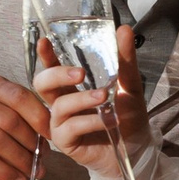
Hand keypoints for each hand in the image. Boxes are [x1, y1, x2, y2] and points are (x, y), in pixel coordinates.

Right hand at [0, 72, 49, 179]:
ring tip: (33, 171)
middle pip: (10, 120)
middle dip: (30, 143)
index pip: (20, 97)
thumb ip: (29, 117)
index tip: (51, 134)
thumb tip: (52, 133)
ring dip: (20, 160)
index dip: (39, 117)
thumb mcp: (11, 114)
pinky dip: (6, 173)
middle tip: (42, 158)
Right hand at [40, 25, 147, 179]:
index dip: (46, 55)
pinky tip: (107, 120)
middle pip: (42, 84)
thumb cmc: (128, 117)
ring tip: (104, 98)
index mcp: (71, 87)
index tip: (45, 41)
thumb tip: (124, 30)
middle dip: (56, 74)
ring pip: (58, 106)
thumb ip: (124, 59)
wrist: (136, 149)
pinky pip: (70, 127)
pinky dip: (89, 121)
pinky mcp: (65, 142)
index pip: (52, 67)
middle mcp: (61, 103)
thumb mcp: (130, 84)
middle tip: (80, 73)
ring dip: (82, 99)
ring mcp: (60, 123)